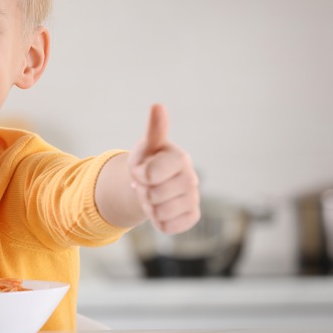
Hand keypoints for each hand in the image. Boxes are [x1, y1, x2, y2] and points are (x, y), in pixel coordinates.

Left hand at [127, 104, 199, 233]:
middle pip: (152, 195)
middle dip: (143, 191)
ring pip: (158, 213)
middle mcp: (192, 178)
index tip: (141, 169)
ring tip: (153, 195)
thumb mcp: (146, 147)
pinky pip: (167, 227)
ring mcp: (194, 198)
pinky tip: (162, 208)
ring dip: (149, 207)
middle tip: (146, 184)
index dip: (138, 174)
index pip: (148, 175)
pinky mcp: (192, 216)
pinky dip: (158, 221)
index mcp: (180, 158)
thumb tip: (158, 105)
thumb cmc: (148, 161)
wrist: (152, 183)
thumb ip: (154, 130)